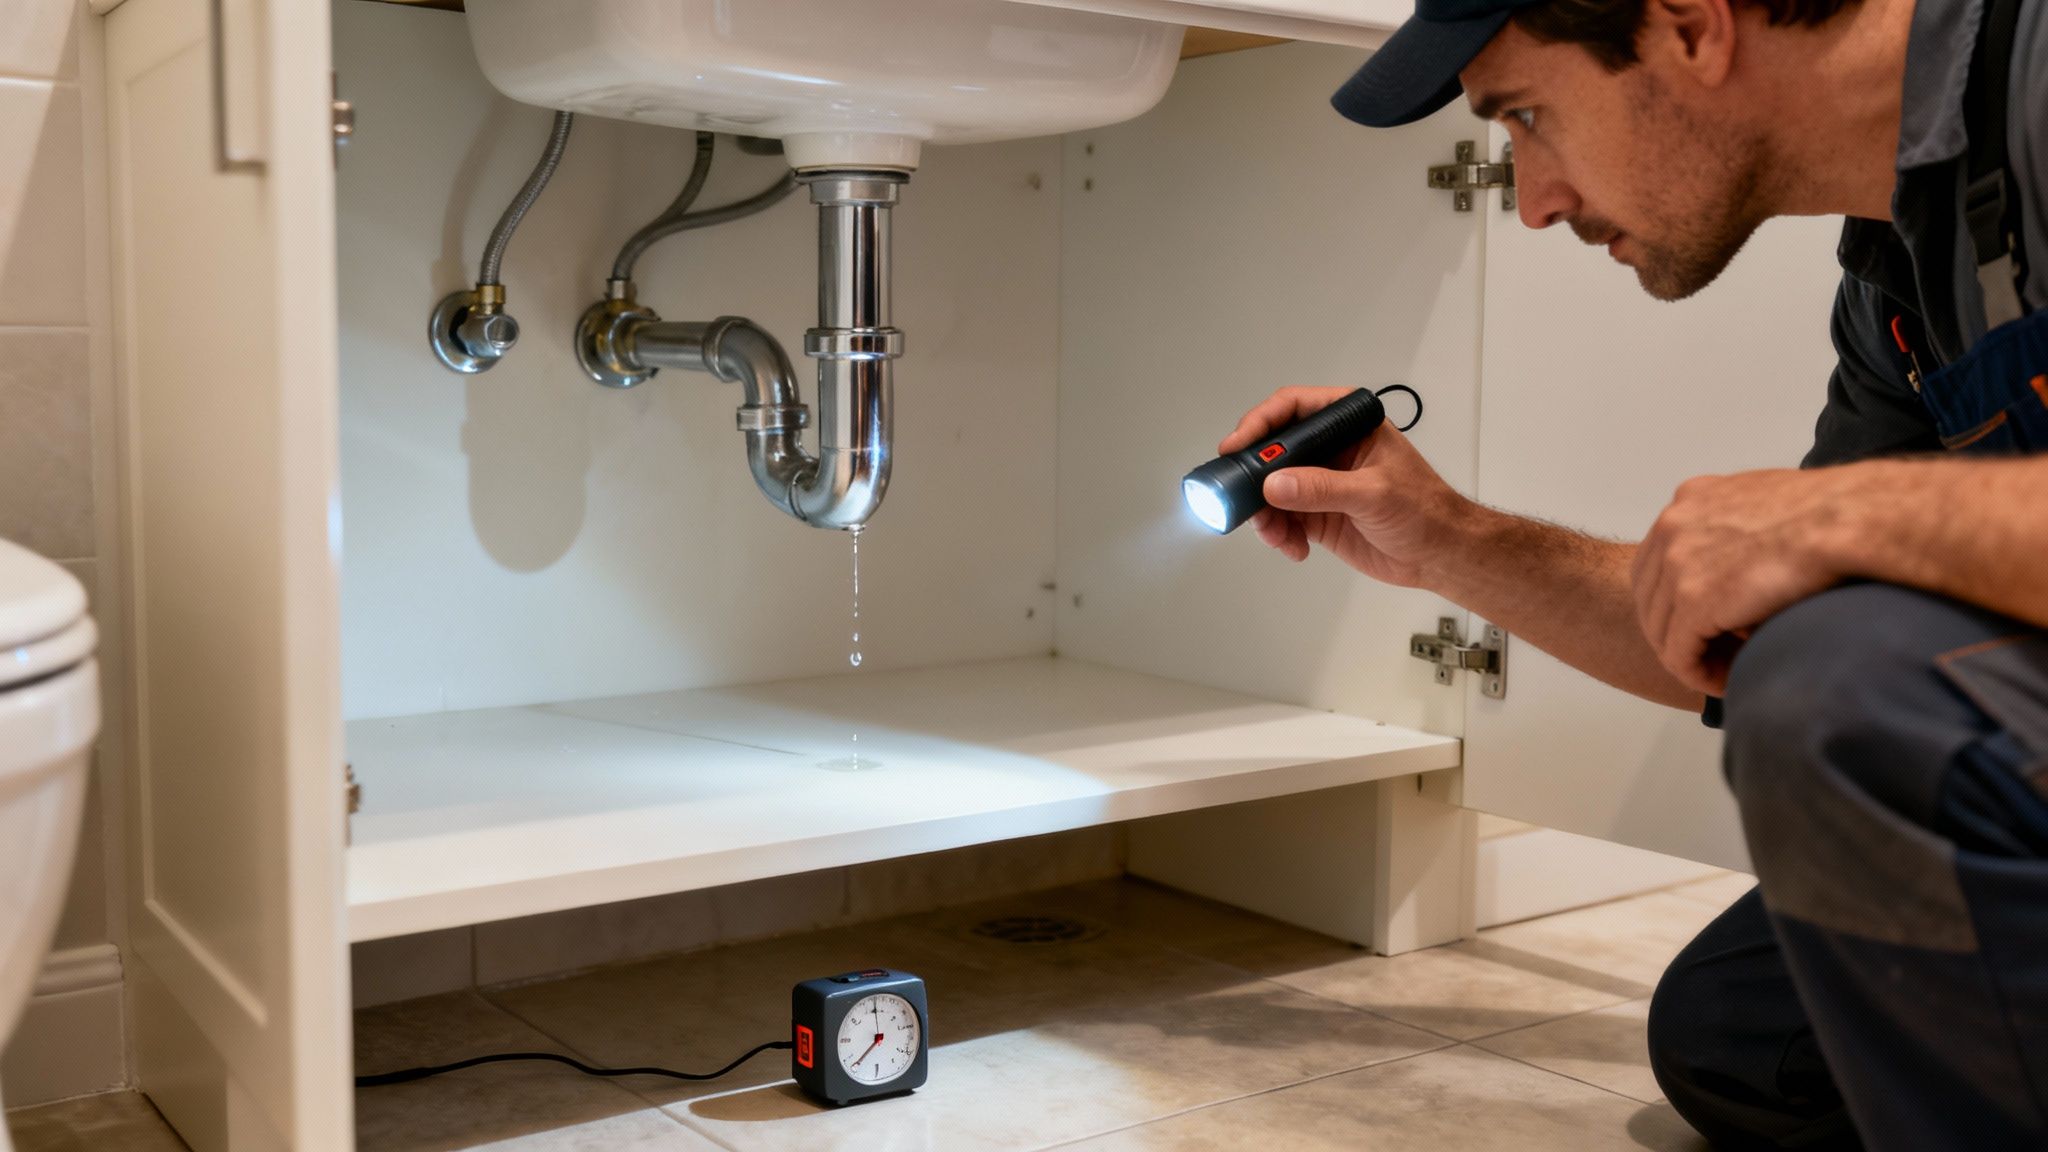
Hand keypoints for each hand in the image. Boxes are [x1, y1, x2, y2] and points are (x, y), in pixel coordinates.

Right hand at [1218, 386, 1467, 585]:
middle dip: (1254, 476)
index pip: (1293, 408)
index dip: (1260, 422)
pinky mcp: (1315, 515)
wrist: (1439, 554)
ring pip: (1271, 489)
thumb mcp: (1374, 494)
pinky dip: (1278, 534)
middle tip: (1240, 495)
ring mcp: (1319, 482)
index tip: (1237, 445)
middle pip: (1273, 449)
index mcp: (1347, 425)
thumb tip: (1276, 485)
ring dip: (1264, 513)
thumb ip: (1322, 488)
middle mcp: (1329, 448)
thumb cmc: (1426, 510)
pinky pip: (1281, 520)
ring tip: (1274, 534)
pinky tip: (1293, 547)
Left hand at [1631, 468, 1854, 694]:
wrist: (1850, 519)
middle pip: (1652, 598)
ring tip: (1727, 672)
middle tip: (1713, 655)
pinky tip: (1727, 684)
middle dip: (1679, 632)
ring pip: (1663, 631)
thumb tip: (1742, 563)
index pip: (1658, 563)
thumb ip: (1737, 528)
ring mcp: (1677, 564)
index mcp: (1690, 499)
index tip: (1711, 624)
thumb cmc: (1831, 513)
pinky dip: (1699, 676)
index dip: (1677, 602)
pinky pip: (1679, 656)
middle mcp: (1673, 526)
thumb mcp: (1765, 504)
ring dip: (1692, 657)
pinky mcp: (1693, 602)